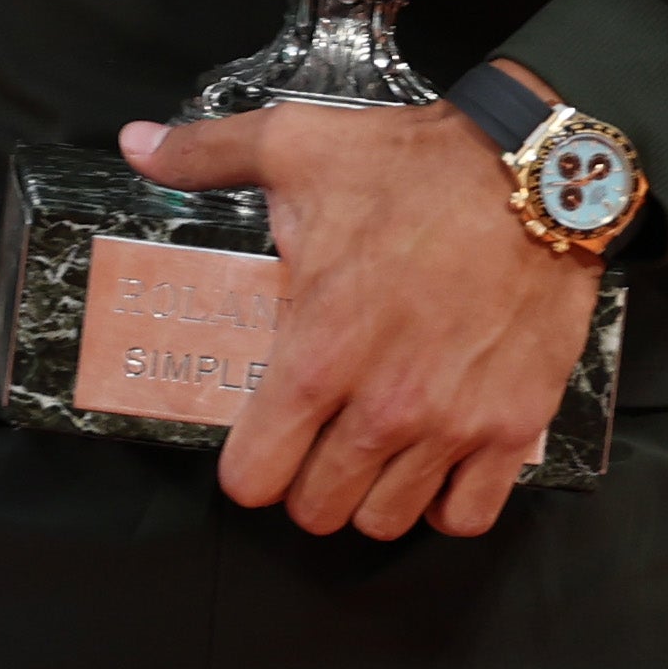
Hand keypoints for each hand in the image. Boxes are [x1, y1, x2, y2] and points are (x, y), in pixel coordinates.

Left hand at [123, 96, 602, 540]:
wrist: (531, 175)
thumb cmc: (411, 166)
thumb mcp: (294, 146)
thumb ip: (204, 155)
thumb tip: (136, 146)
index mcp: (319, 353)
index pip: (255, 476)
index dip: (247, 466)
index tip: (257, 439)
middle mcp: (383, 407)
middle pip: (318, 510)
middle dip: (305, 483)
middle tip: (313, 443)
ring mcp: (452, 425)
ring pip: (387, 522)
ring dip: (370, 496)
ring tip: (368, 453)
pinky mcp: (513, 428)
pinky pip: (467, 516)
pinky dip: (444, 502)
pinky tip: (432, 463)